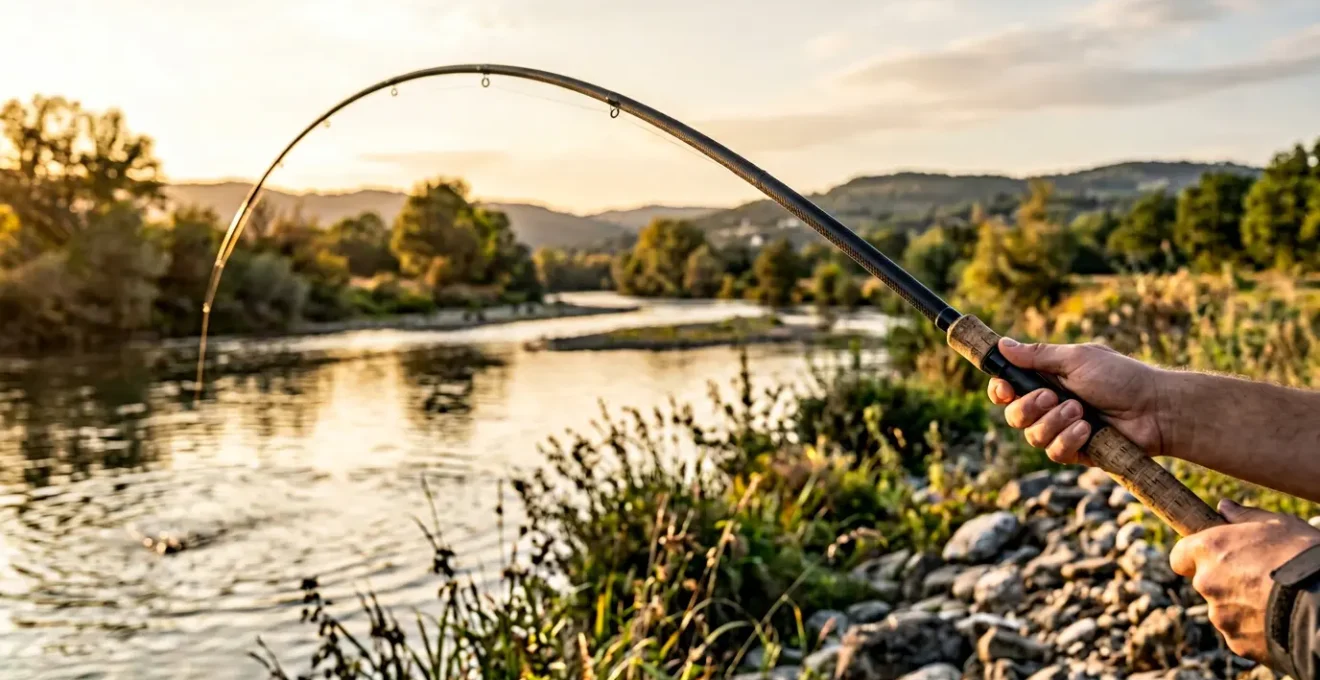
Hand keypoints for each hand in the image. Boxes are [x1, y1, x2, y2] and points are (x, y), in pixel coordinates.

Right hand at [986, 337, 1170, 464]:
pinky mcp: (1076, 451)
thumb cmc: (1121, 377)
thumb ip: (1038, 355)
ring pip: (1032, 436)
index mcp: (1047, 380)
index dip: (1000, 390)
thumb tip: (1002, 344)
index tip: (1005, 388)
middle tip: (1052, 397)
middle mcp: (1050, 406)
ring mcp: (1062, 430)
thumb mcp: (1076, 359)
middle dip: (1028, 407)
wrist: (1156, 408)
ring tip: (1081, 412)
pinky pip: (1054, 452)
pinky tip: (1087, 430)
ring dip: (1053, 422)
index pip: (1008, 389)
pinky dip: (1068, 440)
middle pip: (1013, 415)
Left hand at [1170, 500, 1319, 661]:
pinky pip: (1241, 633)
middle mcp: (1206, 583)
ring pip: (1224, 610)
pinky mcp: (1237, 642)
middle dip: (1226, 581)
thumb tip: (1224, 507)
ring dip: (1242, 605)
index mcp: (1208, 549)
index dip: (1194, 557)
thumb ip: (1244, 517)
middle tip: (1259, 577)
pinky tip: (1278, 619)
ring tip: (1275, 599)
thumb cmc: (1300, 556)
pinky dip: (1255, 628)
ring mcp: (1220, 615)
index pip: (1180, 556)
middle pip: (1206, 583)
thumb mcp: (1277, 525)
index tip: (1211, 557)